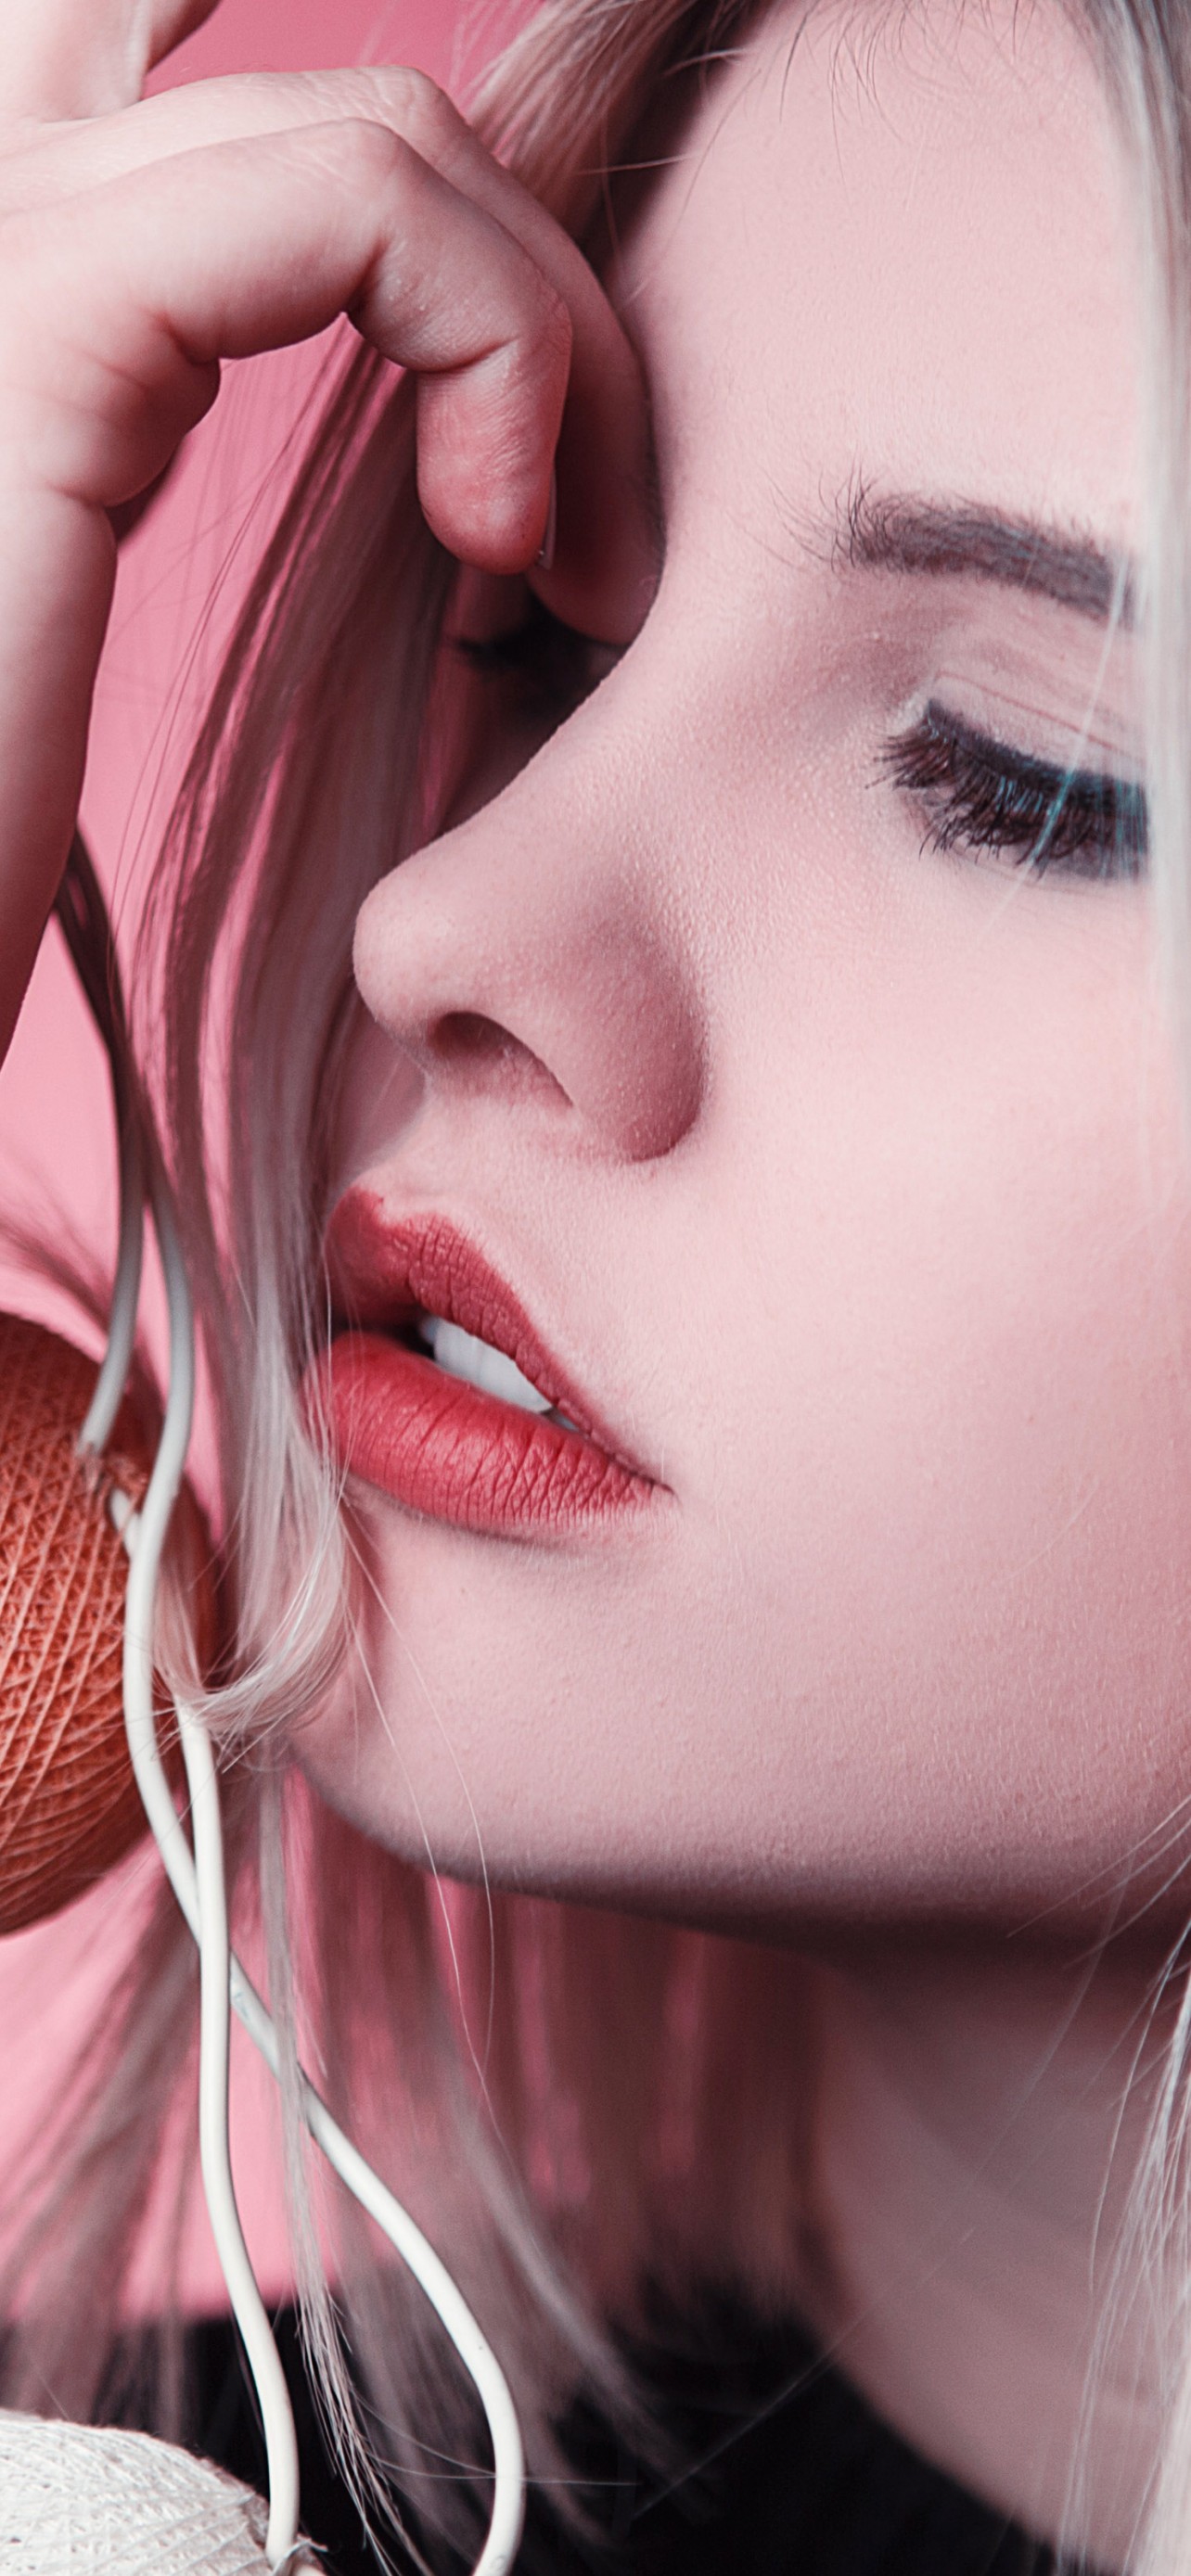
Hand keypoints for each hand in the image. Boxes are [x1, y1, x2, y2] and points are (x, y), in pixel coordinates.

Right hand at [0, 0, 651, 1062]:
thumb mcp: (78, 604)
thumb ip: (164, 449)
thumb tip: (414, 445)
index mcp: (15, 273)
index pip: (225, 96)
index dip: (444, 228)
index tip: (522, 500)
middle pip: (354, 110)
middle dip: (535, 290)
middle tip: (596, 543)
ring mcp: (4, 229)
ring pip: (387, 138)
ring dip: (554, 352)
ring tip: (571, 574)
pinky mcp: (47, 311)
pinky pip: (362, 211)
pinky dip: (497, 353)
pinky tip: (496, 538)